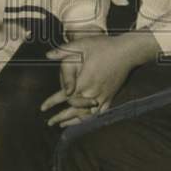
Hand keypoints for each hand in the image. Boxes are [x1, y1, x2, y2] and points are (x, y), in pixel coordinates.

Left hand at [41, 32, 159, 126]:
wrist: (127, 51)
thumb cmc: (104, 47)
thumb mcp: (81, 44)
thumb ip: (63, 51)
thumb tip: (48, 55)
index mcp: (83, 82)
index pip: (63, 96)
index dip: (52, 103)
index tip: (43, 108)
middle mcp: (92, 93)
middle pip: (73, 109)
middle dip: (60, 116)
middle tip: (50, 122)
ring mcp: (103, 96)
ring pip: (85, 114)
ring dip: (73, 121)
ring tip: (63, 126)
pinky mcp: (110, 96)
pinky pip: (99, 112)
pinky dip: (90, 119)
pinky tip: (85, 121)